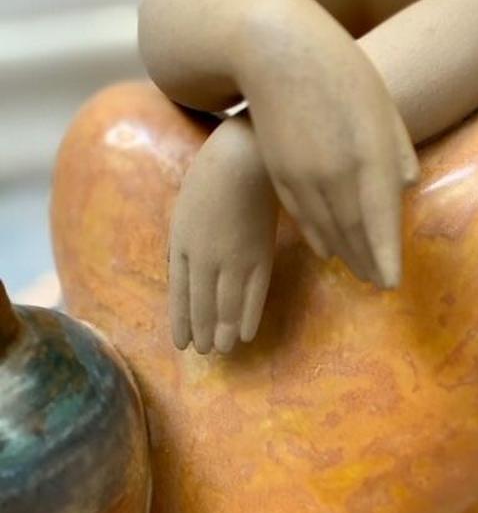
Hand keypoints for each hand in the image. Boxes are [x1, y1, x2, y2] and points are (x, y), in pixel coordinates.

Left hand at [168, 116, 276, 353]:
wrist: (243, 159)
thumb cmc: (211, 176)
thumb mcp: (184, 210)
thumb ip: (184, 244)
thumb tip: (182, 272)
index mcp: (182, 246)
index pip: (180, 294)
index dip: (182, 321)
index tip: (182, 343)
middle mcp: (204, 260)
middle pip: (203, 305)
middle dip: (202, 332)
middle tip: (205, 353)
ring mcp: (234, 260)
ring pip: (227, 306)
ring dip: (223, 332)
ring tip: (223, 351)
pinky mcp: (261, 256)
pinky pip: (255, 295)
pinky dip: (249, 316)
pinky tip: (247, 334)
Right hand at [238, 0, 418, 286]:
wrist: (276, 49)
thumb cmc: (339, 69)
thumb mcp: (380, 102)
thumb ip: (396, 147)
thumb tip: (407, 187)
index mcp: (368, 155)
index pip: (380, 220)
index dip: (386, 256)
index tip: (392, 284)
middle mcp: (336, 174)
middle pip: (354, 231)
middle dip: (368, 262)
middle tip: (379, 285)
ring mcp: (303, 176)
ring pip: (326, 228)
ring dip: (345, 255)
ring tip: (358, 274)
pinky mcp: (280, 172)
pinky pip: (301, 216)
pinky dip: (316, 236)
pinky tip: (326, 250)